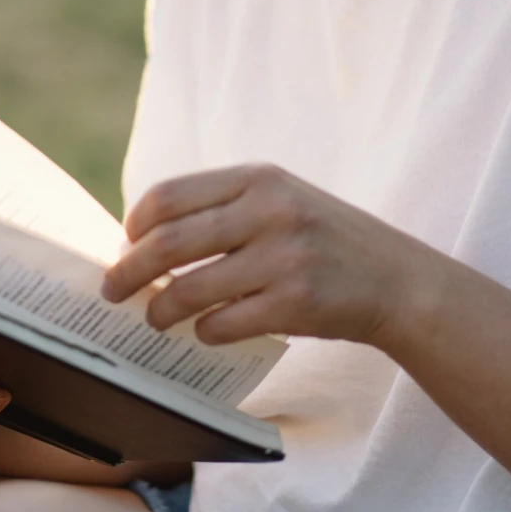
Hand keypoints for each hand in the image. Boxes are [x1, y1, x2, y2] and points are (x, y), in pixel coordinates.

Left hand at [99, 163, 434, 346]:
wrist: (398, 280)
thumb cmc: (325, 241)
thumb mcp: (281, 200)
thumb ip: (224, 209)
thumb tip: (143, 241)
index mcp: (259, 178)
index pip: (168, 196)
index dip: (135, 225)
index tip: (125, 246)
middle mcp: (269, 210)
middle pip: (167, 242)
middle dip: (128, 271)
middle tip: (112, 291)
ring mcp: (284, 257)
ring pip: (188, 290)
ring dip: (160, 311)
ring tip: (155, 319)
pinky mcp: (296, 304)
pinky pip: (222, 324)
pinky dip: (204, 332)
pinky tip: (206, 332)